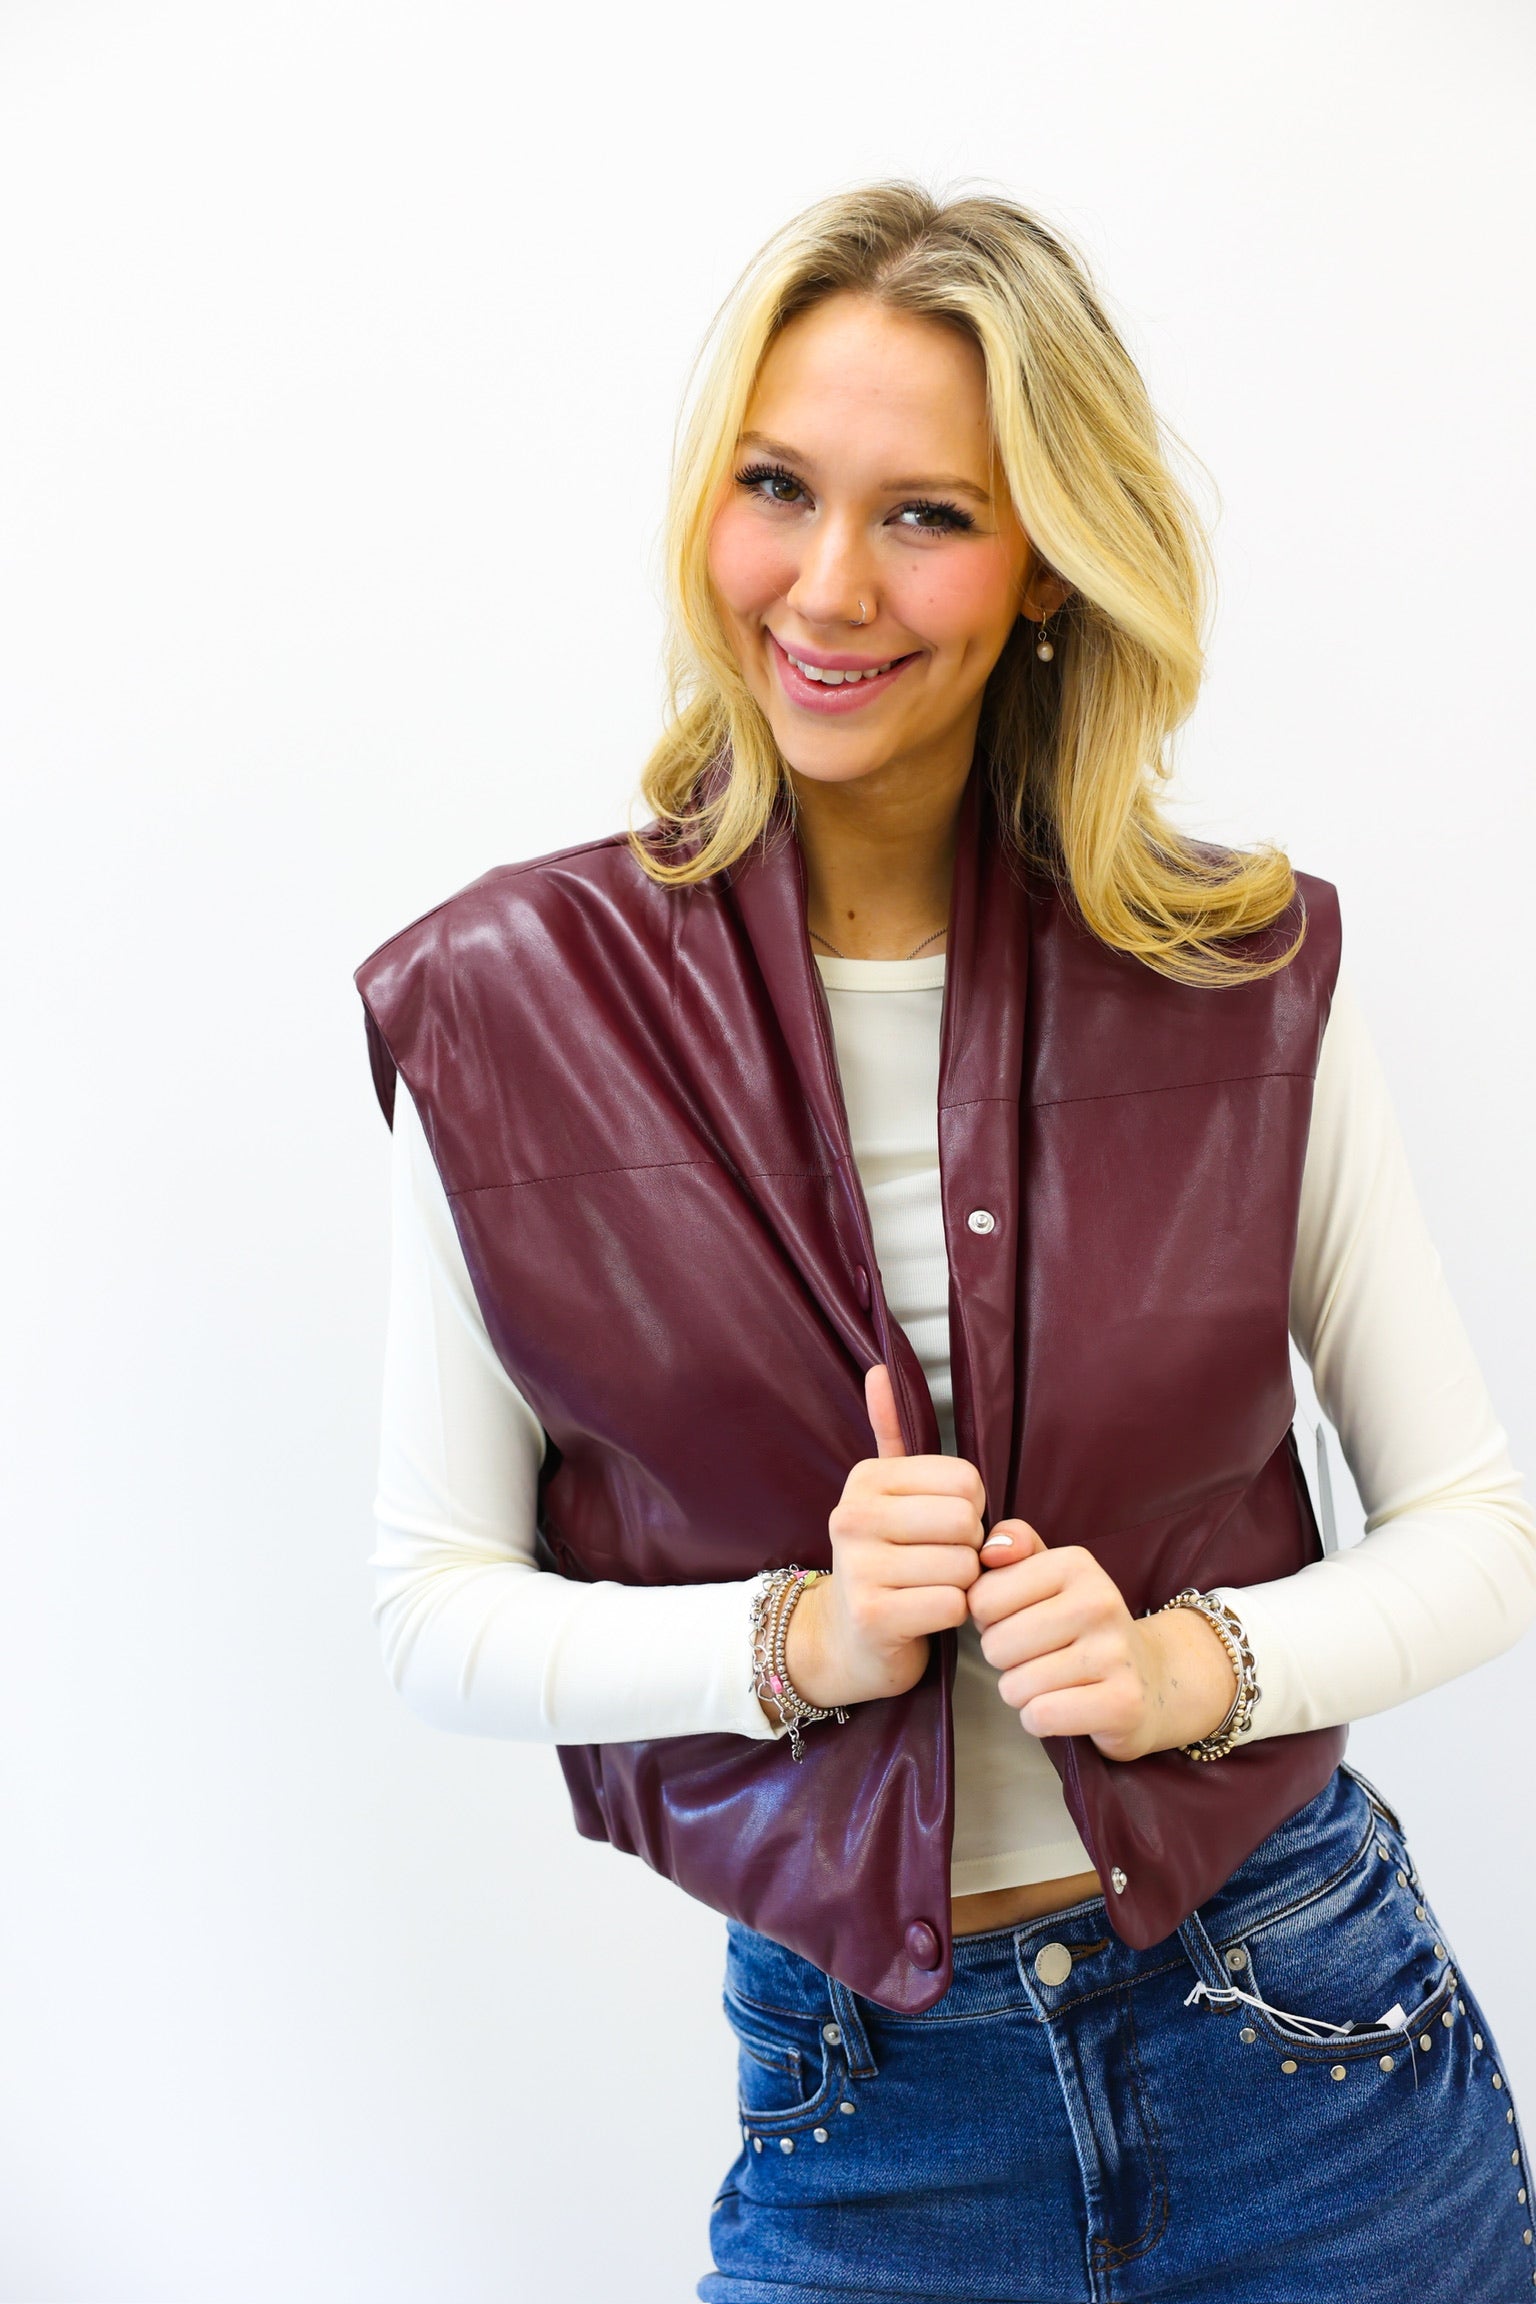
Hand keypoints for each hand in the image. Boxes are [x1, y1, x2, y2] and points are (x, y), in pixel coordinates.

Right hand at [782, 1364, 987, 1713]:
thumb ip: (891, 1432)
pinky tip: (925, 1615)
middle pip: (966, 1522)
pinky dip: (952, 1615)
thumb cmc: (885, 1558)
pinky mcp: (872, 1614)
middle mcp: (852, 1515)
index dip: (971, 1509)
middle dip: (968, 1550)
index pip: (966, 1479)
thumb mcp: (886, 1494)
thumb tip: (880, 1369)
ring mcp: (858, 1566)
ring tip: (930, 1588)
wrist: (847, 1638)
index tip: (941, 1528)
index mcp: (866, 1479)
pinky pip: (952, 1605)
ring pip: (963, 1567)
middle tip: (940, 1562)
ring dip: (962, 1586)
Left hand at [966, 1523, 1238, 1762]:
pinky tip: (1062, 1708)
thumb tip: (989, 1551)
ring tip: (1053, 1681)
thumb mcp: (1050, 1575)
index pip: (982, 1599)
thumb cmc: (1079, 1626)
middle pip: (996, 1645)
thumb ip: (1014, 1545)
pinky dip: (1038, 1720)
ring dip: (1022, 1693)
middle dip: (1004, 1660)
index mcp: (1075, 1564)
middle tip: (1037, 1657)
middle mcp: (1099, 1602)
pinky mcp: (1123, 1703)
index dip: (988, 1620)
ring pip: (1015, 1686)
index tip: (1020, 1622)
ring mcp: (1114, 1653)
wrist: (1151, 1678)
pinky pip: (1040, 1716)